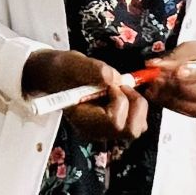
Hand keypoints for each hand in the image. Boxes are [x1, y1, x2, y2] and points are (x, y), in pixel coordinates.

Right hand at [22, 49, 148, 142]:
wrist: (58, 76)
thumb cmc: (62, 71)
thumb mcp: (72, 63)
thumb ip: (92, 70)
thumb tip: (115, 79)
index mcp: (83, 120)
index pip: (114, 122)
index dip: (119, 101)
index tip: (110, 85)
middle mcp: (96, 130)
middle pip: (131, 130)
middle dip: (134, 104)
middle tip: (122, 86)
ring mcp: (106, 130)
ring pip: (138, 127)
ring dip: (137, 105)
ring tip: (122, 89)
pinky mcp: (114, 125)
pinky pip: (137, 122)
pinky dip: (137, 106)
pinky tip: (123, 93)